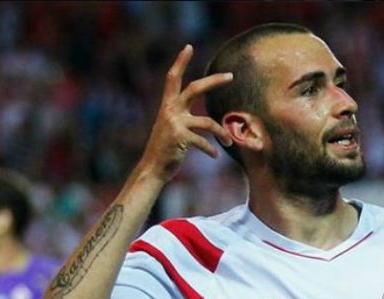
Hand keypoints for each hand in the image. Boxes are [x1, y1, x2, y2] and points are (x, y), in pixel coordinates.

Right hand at [140, 44, 233, 180]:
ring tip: (230, 142)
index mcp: (167, 106)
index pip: (172, 78)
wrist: (152, 168)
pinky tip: (215, 156)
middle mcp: (170, 110)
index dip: (180, 61)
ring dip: (222, 133)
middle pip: (195, 88)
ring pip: (208, 122)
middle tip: (231, 76)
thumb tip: (204, 117)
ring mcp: (175, 123)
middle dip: (214, 81)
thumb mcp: (170, 128)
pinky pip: (204, 141)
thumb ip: (182, 117)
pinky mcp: (180, 137)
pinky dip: (212, 150)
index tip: (188, 46)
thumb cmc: (165, 149)